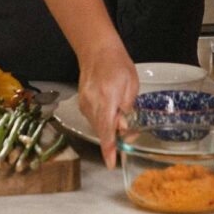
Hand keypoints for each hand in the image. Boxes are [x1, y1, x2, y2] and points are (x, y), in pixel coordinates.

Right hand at [77, 41, 137, 168]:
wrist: (96, 50)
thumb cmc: (118, 65)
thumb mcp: (131, 84)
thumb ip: (127, 107)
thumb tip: (123, 128)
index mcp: (107, 98)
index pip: (106, 129)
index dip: (109, 148)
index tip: (111, 164)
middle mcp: (92, 103)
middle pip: (102, 130)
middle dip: (114, 136)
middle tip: (127, 131)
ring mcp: (84, 103)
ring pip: (97, 125)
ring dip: (109, 126)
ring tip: (119, 113)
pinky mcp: (81, 102)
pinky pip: (93, 117)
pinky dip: (103, 119)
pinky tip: (109, 108)